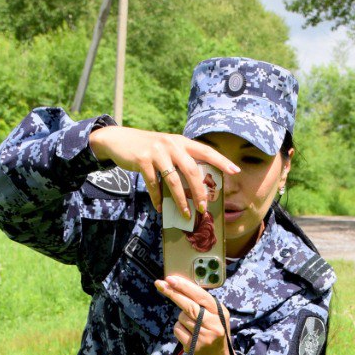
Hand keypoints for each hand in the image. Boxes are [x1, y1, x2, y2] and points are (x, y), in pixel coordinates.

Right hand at [88, 125, 239, 218]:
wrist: (119, 139)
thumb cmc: (148, 148)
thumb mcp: (167, 148)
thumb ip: (181, 160)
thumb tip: (196, 185)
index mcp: (181, 142)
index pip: (206, 151)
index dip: (221, 161)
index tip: (235, 171)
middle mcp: (172, 144)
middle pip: (192, 170)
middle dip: (200, 192)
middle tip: (204, 208)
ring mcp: (157, 152)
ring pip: (174, 181)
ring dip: (181, 201)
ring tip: (186, 214)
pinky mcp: (143, 160)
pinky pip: (153, 184)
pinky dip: (157, 199)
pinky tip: (160, 208)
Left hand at [154, 275, 235, 354]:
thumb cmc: (215, 333)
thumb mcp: (216, 317)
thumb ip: (204, 304)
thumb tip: (180, 286)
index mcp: (220, 312)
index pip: (201, 296)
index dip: (184, 286)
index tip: (170, 279)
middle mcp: (214, 323)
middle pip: (188, 305)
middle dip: (173, 293)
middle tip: (160, 284)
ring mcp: (204, 335)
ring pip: (181, 318)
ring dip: (181, 319)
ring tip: (192, 327)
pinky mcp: (194, 346)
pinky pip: (178, 330)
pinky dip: (179, 330)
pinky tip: (188, 335)